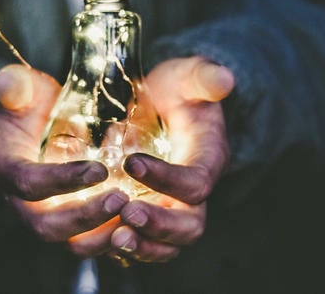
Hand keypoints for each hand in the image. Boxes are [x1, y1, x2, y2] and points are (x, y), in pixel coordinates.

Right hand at [0, 64, 128, 245]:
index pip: (29, 183)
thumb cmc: (29, 105)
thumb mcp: (21, 89)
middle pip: (48, 226)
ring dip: (102, 235)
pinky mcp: (69, 224)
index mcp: (5, 170)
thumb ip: (15, 86)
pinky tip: (141, 225)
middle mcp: (21, 203)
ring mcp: (46, 217)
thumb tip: (8, 84)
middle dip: (85, 217)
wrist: (33, 126)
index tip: (100, 170)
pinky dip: (114, 239)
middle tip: (121, 199)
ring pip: (70, 243)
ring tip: (136, 217)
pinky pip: (90, 242)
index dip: (62, 180)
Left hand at [110, 56, 234, 263]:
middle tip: (127, 213)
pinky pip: (143, 243)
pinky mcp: (149, 214)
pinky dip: (125, 248)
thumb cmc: (176, 91)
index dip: (167, 178)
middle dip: (160, 225)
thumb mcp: (188, 76)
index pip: (196, 183)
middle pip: (189, 225)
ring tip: (114, 238)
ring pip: (167, 245)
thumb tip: (224, 78)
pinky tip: (99, 239)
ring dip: (143, 246)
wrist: (163, 106)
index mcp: (207, 160)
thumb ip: (203, 77)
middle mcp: (193, 193)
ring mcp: (171, 208)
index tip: (131, 162)